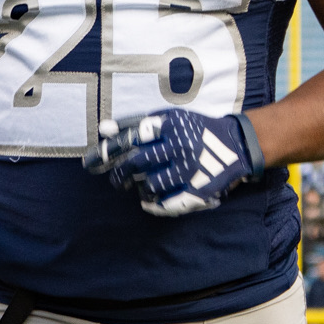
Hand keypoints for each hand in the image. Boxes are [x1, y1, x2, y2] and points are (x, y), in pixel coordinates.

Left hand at [84, 108, 263, 216]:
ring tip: (137, 186)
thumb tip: (102, 129)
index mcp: (170, 125)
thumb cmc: (192, 130)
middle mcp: (180, 146)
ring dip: (138, 188)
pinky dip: (152, 203)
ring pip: (149, 186)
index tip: (88, 163)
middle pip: (135, 163)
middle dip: (119, 174)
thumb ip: (135, 124)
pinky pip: (164, 204)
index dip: (104, 152)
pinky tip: (149, 199)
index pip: (128, 138)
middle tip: (116, 180)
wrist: (235, 145)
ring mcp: (190, 170)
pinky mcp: (198, 191)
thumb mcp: (167, 119)